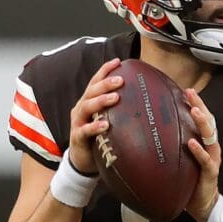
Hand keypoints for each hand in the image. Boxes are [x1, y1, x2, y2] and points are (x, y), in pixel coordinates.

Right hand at [67, 58, 122, 173]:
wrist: (83, 160)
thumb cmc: (99, 136)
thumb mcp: (108, 119)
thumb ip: (119, 109)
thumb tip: (145, 100)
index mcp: (89, 101)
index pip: (95, 81)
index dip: (105, 70)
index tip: (118, 61)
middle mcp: (81, 108)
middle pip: (92, 91)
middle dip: (106, 83)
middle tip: (121, 80)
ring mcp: (78, 122)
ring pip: (86, 107)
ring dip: (101, 101)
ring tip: (116, 97)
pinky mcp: (77, 137)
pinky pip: (85, 130)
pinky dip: (94, 126)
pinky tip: (105, 125)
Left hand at [184, 89, 220, 221]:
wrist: (202, 204)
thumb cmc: (190, 180)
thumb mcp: (180, 159)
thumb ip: (172, 145)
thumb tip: (150, 133)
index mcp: (203, 142)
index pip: (201, 118)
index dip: (196, 103)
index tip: (186, 90)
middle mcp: (210, 147)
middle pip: (208, 121)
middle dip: (200, 105)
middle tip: (190, 93)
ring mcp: (212, 158)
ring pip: (210, 137)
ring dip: (202, 123)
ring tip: (195, 111)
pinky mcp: (211, 172)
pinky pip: (205, 160)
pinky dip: (199, 151)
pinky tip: (191, 143)